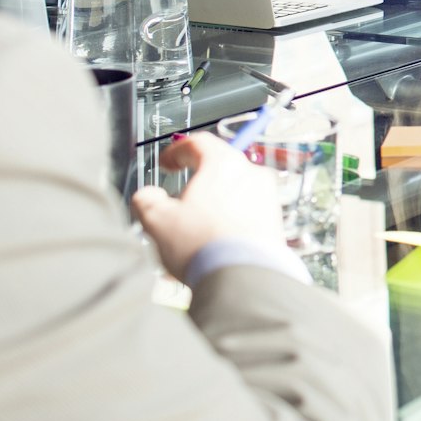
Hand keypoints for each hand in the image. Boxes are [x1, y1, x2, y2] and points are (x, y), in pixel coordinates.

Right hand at [130, 132, 288, 281]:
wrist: (243, 277)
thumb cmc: (202, 245)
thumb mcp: (157, 221)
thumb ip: (146, 201)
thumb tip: (146, 196)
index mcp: (223, 164)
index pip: (199, 143)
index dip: (177, 151)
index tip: (167, 163)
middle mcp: (251, 174)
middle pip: (220, 168)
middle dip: (197, 183)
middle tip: (180, 201)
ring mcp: (267, 197)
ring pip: (234, 192)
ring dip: (213, 205)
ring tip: (193, 231)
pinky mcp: (275, 221)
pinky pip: (247, 212)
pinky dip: (229, 221)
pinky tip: (213, 243)